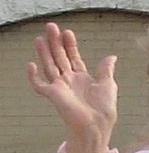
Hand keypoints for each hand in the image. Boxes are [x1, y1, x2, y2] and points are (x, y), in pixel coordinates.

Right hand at [27, 22, 117, 152]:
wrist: (96, 126)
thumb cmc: (104, 109)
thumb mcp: (108, 85)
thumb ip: (106, 69)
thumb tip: (112, 56)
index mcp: (83, 79)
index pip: (73, 58)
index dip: (70, 45)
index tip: (68, 32)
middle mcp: (70, 81)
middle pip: (60, 58)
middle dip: (55, 42)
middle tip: (51, 26)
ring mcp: (60, 88)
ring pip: (49, 65)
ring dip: (44, 52)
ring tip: (40, 37)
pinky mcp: (53, 95)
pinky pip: (39, 85)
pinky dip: (33, 76)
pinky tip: (31, 64)